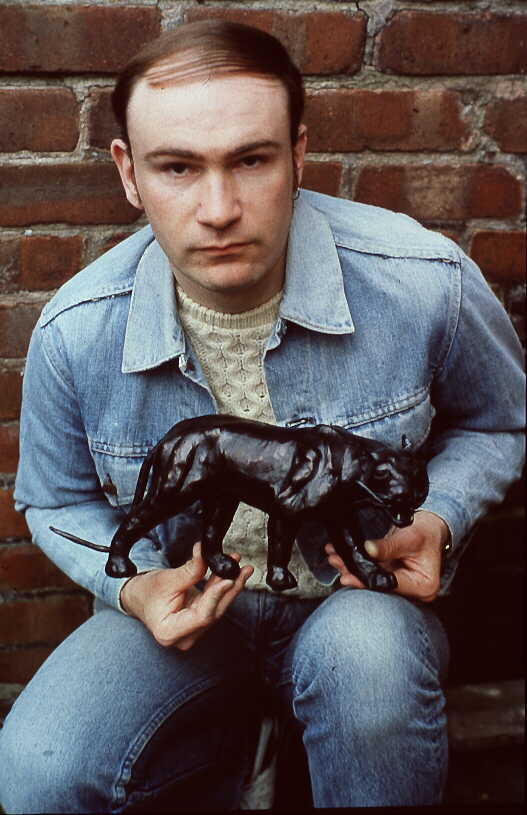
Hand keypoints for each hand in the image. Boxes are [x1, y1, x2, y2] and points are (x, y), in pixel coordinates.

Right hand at [120, 542, 252, 649]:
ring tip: (241, 567)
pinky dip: (223, 587)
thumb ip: (189, 571)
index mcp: (170, 632)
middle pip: (214, 612)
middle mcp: (185, 636)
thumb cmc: (146, 592)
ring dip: (230, 585)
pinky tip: (234, 573)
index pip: (201, 616)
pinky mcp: (200, 620)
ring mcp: (194, 630)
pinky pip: (215, 603)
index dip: (216, 597)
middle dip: (230, 588)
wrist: (138, 597)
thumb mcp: (166, 580)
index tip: (227, 579)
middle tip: (242, 570)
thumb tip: (206, 554)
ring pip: (218, 607)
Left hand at [325, 511, 449, 602]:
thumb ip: (389, 546)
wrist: (431, 528)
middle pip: (379, 585)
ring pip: (373, 580)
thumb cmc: (427, 533)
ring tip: (336, 558)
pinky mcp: (392, 577)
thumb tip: (368, 549)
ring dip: (353, 569)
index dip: (367, 579)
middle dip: (355, 574)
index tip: (349, 573)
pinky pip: (373, 573)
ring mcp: (402, 585)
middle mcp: (413, 590)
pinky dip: (359, 565)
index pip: (390, 585)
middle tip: (337, 562)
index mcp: (423, 586)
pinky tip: (344, 558)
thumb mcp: (409, 538)